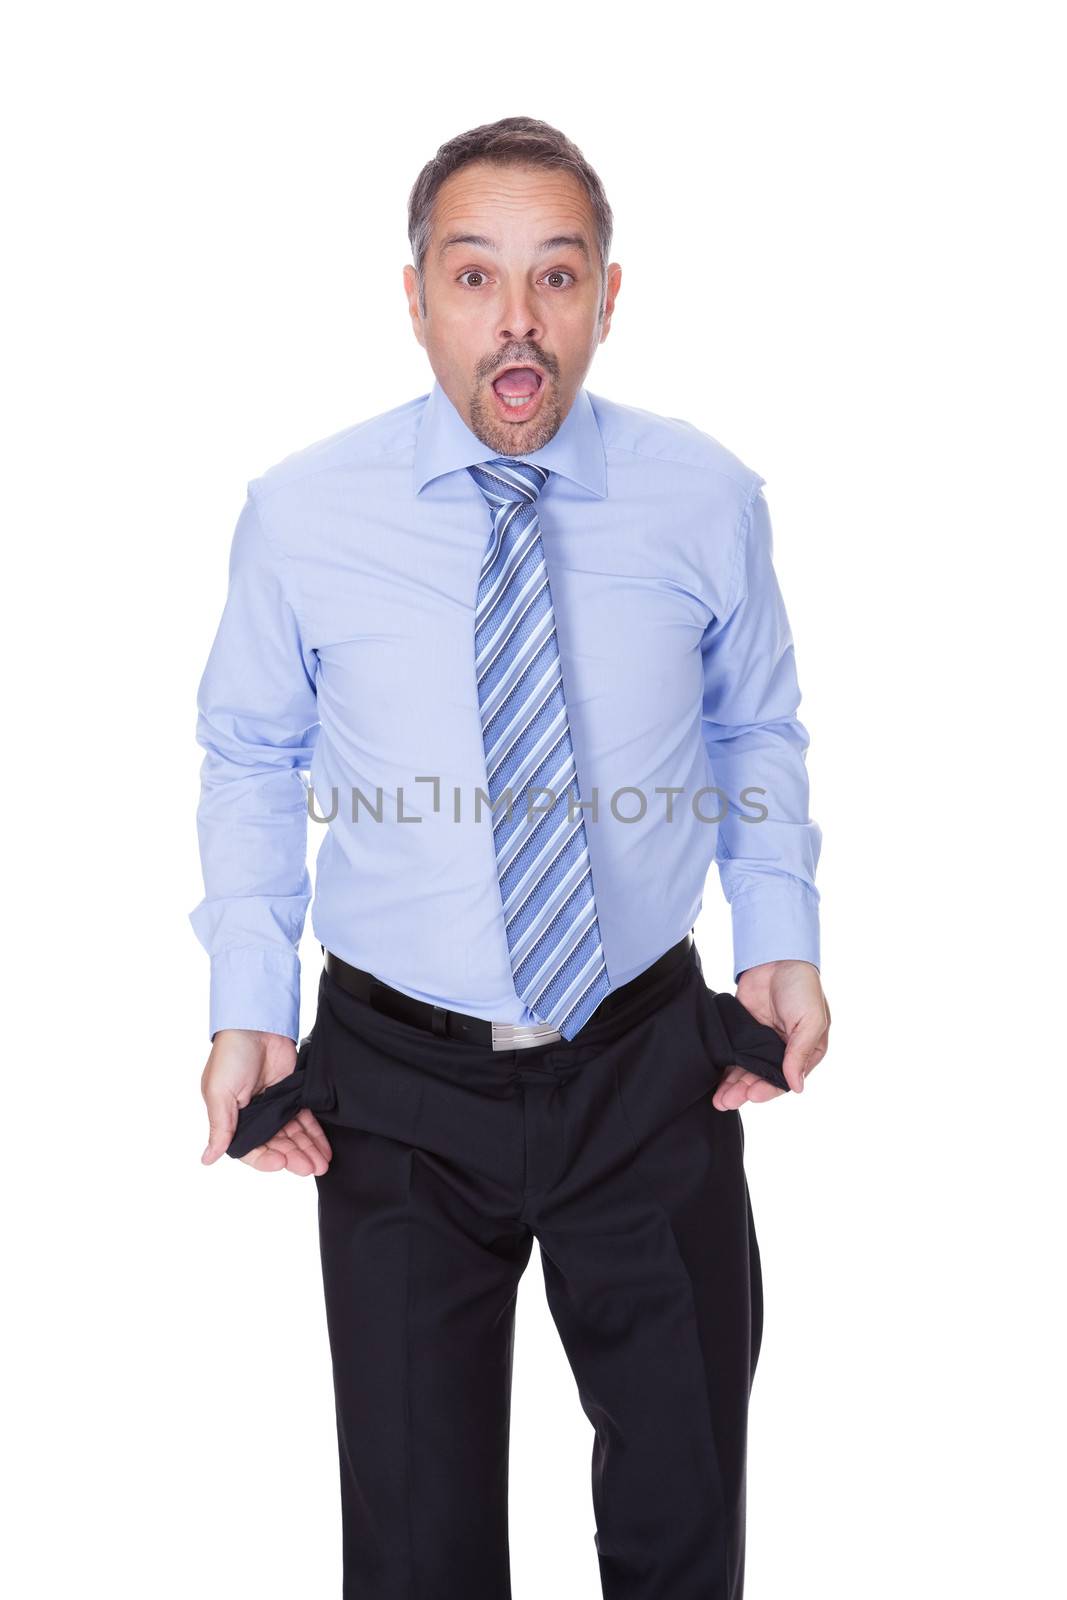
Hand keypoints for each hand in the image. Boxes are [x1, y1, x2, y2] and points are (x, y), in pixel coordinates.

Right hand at [200, 1029, 332, 1173]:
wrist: (257, 1024)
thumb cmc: (230, 1056)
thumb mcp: (219, 1092)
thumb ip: (220, 1127)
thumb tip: (207, 1159)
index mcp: (232, 1120)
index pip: (251, 1149)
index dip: (266, 1159)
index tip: (282, 1162)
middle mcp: (254, 1117)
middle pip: (276, 1145)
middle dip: (294, 1158)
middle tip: (311, 1168)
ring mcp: (276, 1106)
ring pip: (293, 1136)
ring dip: (307, 1151)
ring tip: (322, 1165)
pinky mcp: (294, 1095)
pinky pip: (305, 1120)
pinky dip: (314, 1135)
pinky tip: (325, 1150)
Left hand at [711, 959, 829, 1110]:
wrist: (776, 957)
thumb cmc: (803, 987)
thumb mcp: (810, 1020)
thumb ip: (800, 1053)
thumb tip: (797, 1086)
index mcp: (805, 1051)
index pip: (785, 1079)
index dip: (768, 1090)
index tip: (751, 1095)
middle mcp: (783, 1051)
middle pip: (762, 1078)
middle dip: (744, 1091)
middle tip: (726, 1103)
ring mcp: (762, 1042)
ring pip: (746, 1070)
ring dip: (733, 1085)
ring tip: (718, 1100)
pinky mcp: (744, 1031)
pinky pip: (733, 1054)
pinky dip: (726, 1067)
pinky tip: (715, 1080)